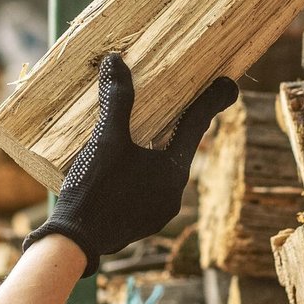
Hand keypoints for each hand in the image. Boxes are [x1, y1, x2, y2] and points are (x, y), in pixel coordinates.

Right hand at [25, 53, 238, 274]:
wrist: (74, 242)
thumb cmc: (95, 189)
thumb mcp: (106, 140)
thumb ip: (116, 100)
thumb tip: (116, 61)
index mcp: (173, 172)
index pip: (197, 127)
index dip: (211, 101)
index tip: (228, 84)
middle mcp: (172, 194)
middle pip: (179, 148)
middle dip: (177, 126)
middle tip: (175, 102)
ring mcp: (156, 213)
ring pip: (160, 170)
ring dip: (153, 150)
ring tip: (139, 133)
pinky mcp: (138, 223)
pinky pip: (145, 187)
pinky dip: (140, 170)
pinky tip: (121, 165)